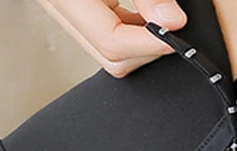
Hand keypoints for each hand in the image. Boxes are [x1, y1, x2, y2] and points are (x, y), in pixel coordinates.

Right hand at [34, 0, 186, 77]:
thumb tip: (172, 22)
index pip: (111, 41)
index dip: (149, 43)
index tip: (177, 36)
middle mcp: (59, 7)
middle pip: (109, 56)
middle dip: (145, 50)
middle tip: (173, 30)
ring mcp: (65, 10)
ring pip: (107, 51)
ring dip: (139, 43)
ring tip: (163, 21)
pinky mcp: (75, 8)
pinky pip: (104, 33)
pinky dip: (131, 30)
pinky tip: (148, 17)